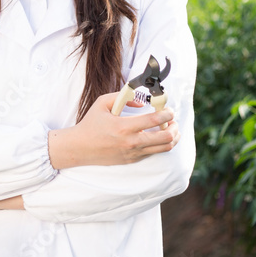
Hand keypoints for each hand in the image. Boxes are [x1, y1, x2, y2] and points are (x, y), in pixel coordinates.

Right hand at [47, 91, 178, 169]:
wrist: (80, 147)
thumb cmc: (91, 123)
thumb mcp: (102, 103)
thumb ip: (123, 97)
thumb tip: (141, 102)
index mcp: (124, 126)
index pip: (155, 120)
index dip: (167, 113)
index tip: (169, 109)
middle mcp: (131, 142)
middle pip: (166, 137)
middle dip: (175, 127)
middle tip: (173, 120)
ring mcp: (133, 153)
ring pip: (164, 148)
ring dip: (172, 137)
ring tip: (171, 129)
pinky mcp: (133, 160)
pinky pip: (153, 153)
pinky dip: (160, 144)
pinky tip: (158, 136)